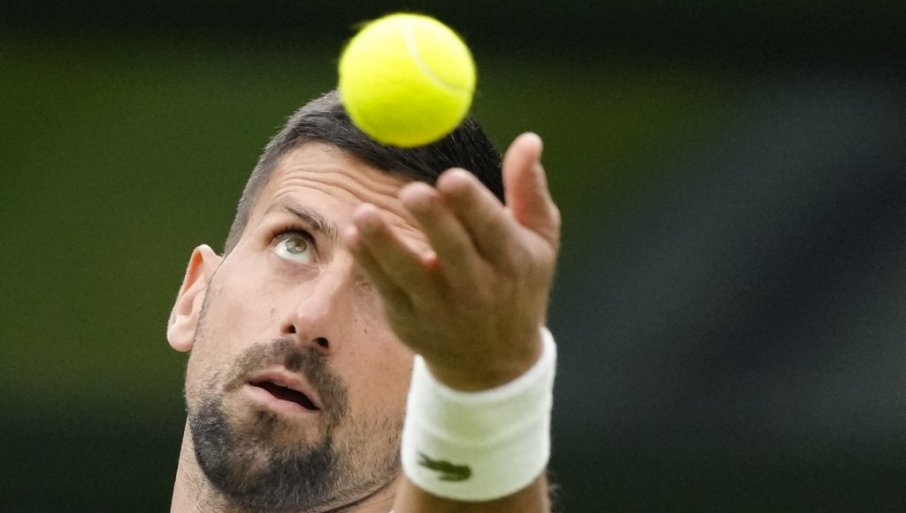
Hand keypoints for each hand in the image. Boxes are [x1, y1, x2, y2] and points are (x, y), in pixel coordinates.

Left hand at [346, 133, 559, 390]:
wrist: (493, 362)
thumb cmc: (517, 283)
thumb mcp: (538, 240)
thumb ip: (528, 189)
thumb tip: (529, 139)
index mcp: (513, 262)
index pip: (493, 230)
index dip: (473, 204)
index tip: (452, 177)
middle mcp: (478, 289)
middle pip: (453, 252)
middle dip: (433, 222)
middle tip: (412, 191)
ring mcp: (440, 309)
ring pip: (409, 274)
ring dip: (386, 243)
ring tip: (364, 213)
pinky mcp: (409, 321)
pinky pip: (385, 288)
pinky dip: (368, 262)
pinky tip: (355, 235)